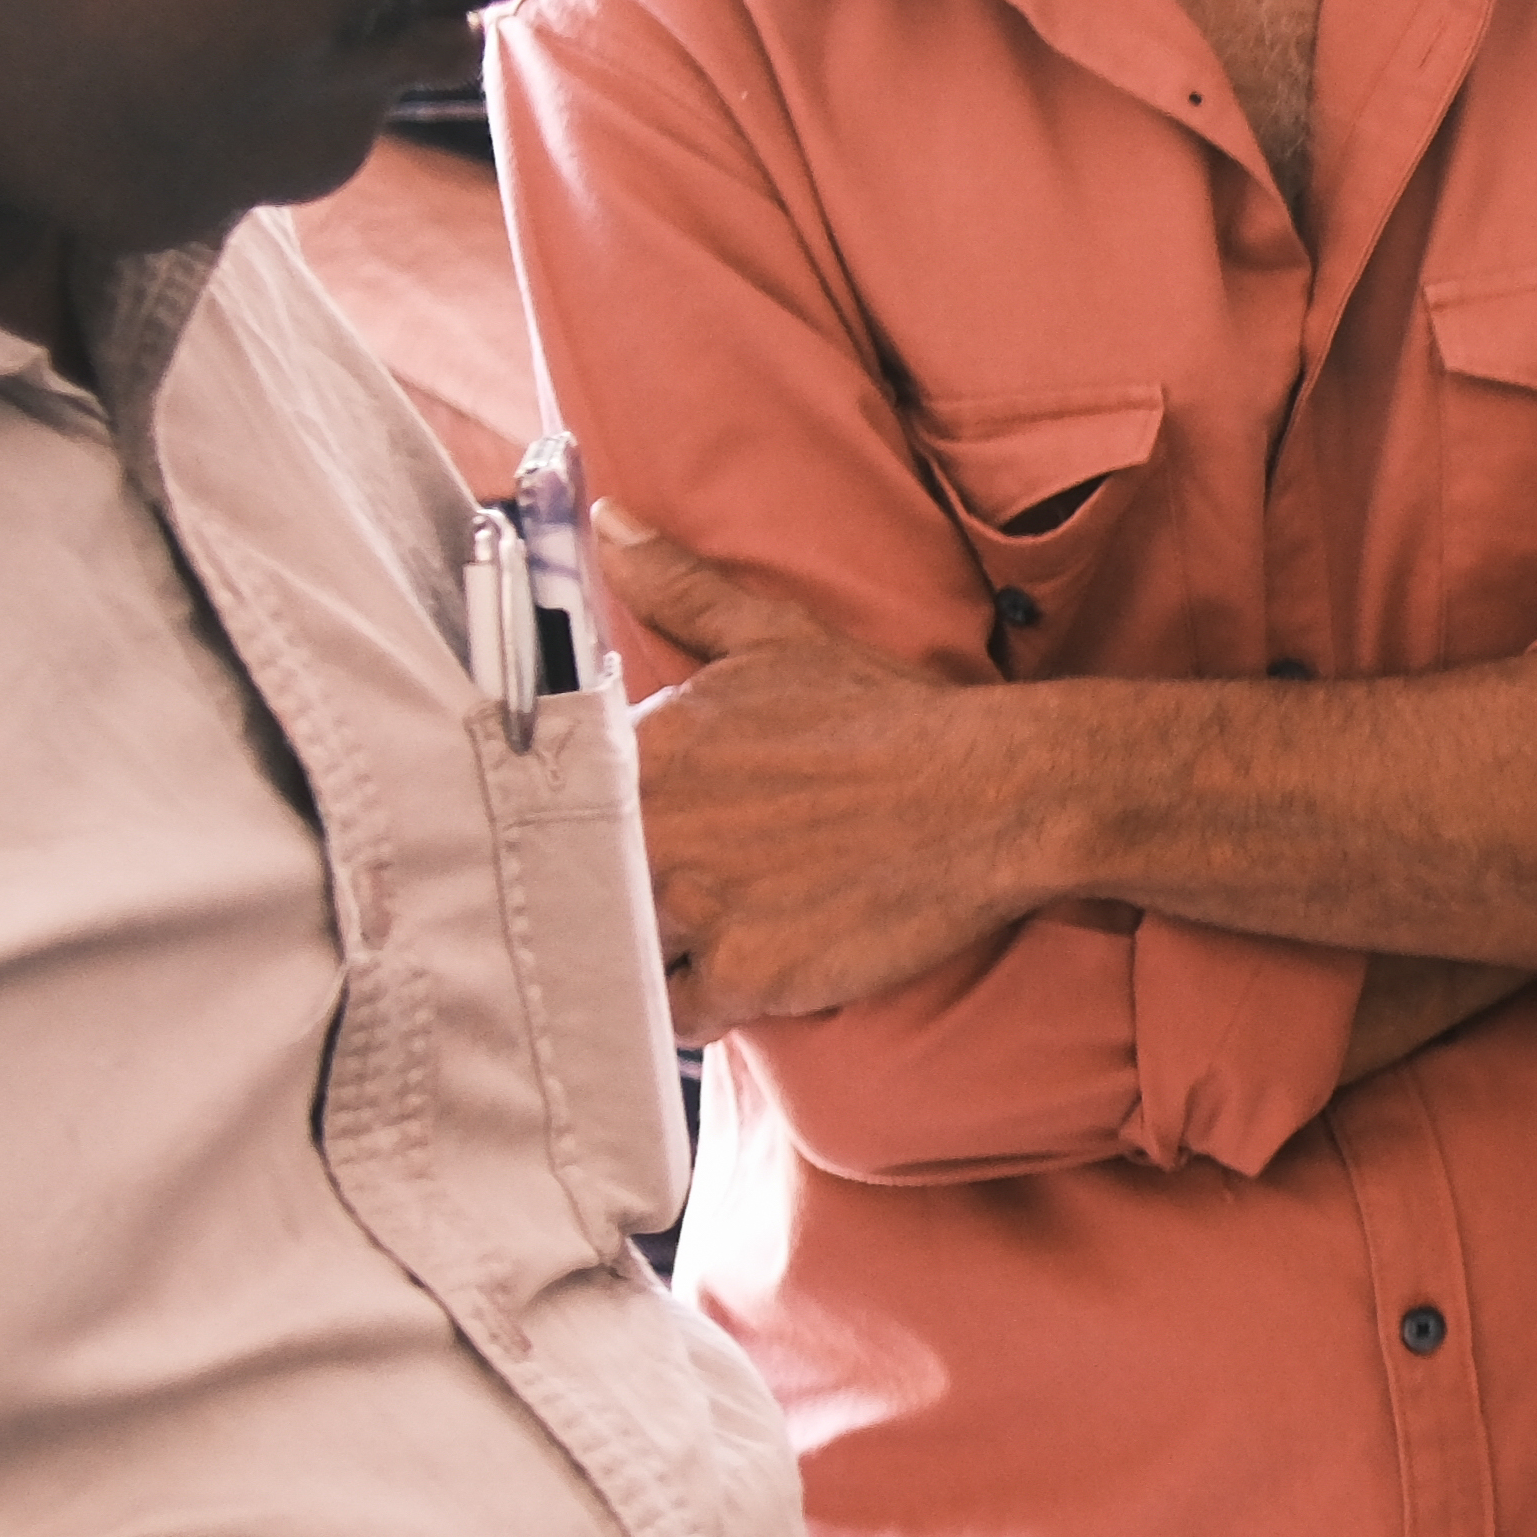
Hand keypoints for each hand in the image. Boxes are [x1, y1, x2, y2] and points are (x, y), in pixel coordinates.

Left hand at [597, 509, 1044, 1032]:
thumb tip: (606, 523)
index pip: (539, 806)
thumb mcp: (777, 639)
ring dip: (643, 954)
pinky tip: (732, 973)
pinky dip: (696, 1003)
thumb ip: (678, 588)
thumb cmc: (888, 718)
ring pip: (617, 953)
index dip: (556, 831)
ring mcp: (697, 908)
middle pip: (571, 890)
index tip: (576, 841)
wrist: (997, 793)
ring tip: (685, 938)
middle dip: (596, 897)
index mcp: (640, 749)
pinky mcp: (750, 974)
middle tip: (639, 896)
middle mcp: (652, 830)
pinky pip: (679, 1012)